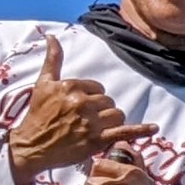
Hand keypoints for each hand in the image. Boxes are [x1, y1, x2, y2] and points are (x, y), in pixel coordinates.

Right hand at [7, 35, 149, 178]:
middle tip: (85, 122)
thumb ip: (52, 59)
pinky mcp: (96, 140)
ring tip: (95, 130)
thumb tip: (52, 36)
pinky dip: (141, 130)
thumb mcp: (43, 84)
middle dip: (101, 111)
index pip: (98, 88)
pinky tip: (154, 128)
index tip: (80, 109)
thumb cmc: (37, 116)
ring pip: (117, 115)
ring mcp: (90, 122)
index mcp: (71, 86)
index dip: (92, 99)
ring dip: (111, 123)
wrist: (31, 147)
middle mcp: (81, 102)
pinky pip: (125, 132)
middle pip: (108, 102)